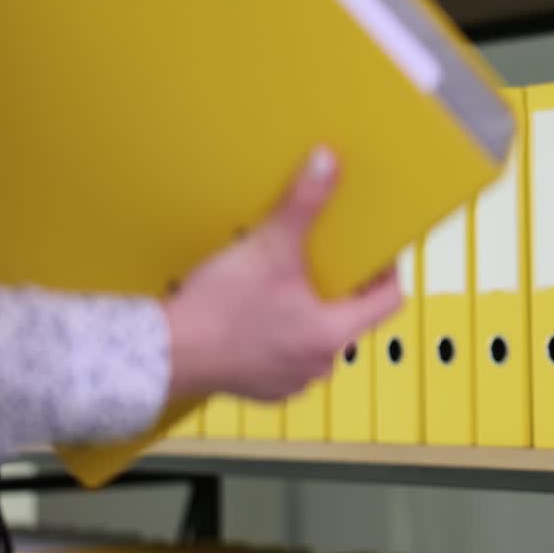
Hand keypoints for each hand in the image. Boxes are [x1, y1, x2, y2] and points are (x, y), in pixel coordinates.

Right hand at [163, 147, 401, 401]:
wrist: (163, 354)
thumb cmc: (218, 312)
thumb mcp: (269, 247)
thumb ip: (303, 203)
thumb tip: (326, 164)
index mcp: (333, 333)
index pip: (389, 301)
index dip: (387, 272)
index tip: (377, 254)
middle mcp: (319, 363)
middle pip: (351, 318)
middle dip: (339, 290)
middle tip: (323, 261)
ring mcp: (291, 380)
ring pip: (316, 339)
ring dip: (307, 314)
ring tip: (286, 285)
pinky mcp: (262, 387)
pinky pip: (284, 357)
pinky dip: (278, 335)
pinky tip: (257, 313)